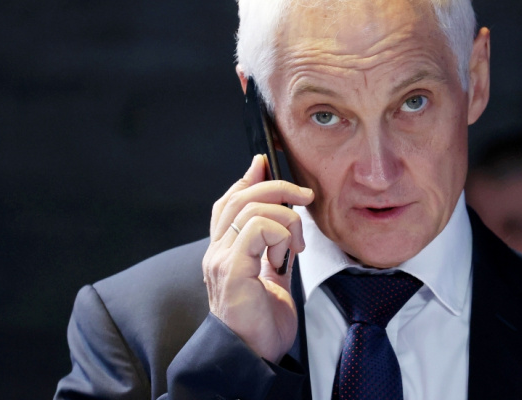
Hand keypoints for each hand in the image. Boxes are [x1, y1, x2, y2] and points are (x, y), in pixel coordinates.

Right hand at [203, 155, 313, 362]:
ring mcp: (220, 260)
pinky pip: (256, 229)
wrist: (256, 356)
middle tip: (304, 196)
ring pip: (250, 209)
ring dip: (285, 218)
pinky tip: (286, 255)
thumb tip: (285, 213)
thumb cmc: (264, 321)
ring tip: (296, 244)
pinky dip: (279, 233)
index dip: (247, 179)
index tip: (265, 164)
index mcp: (225, 251)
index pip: (228, 202)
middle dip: (276, 187)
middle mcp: (216, 252)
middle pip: (239, 197)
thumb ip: (275, 244)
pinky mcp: (231, 271)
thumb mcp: (275, 274)